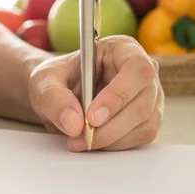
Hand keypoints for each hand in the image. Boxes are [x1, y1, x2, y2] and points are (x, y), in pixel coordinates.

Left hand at [28, 35, 162, 150]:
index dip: (118, 94)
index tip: (92, 117)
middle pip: (142, 101)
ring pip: (144, 123)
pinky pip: (140, 137)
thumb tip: (74, 123)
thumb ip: (54, 97)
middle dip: (110, 126)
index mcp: (123, 48)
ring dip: (111, 139)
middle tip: (80, 136)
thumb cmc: (57, 78)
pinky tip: (92, 141)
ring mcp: (149, 96)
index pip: (136, 69)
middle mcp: (143, 71)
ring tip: (79, 140)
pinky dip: (115, 145)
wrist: (59, 94)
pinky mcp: (147, 118)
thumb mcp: (44, 80)